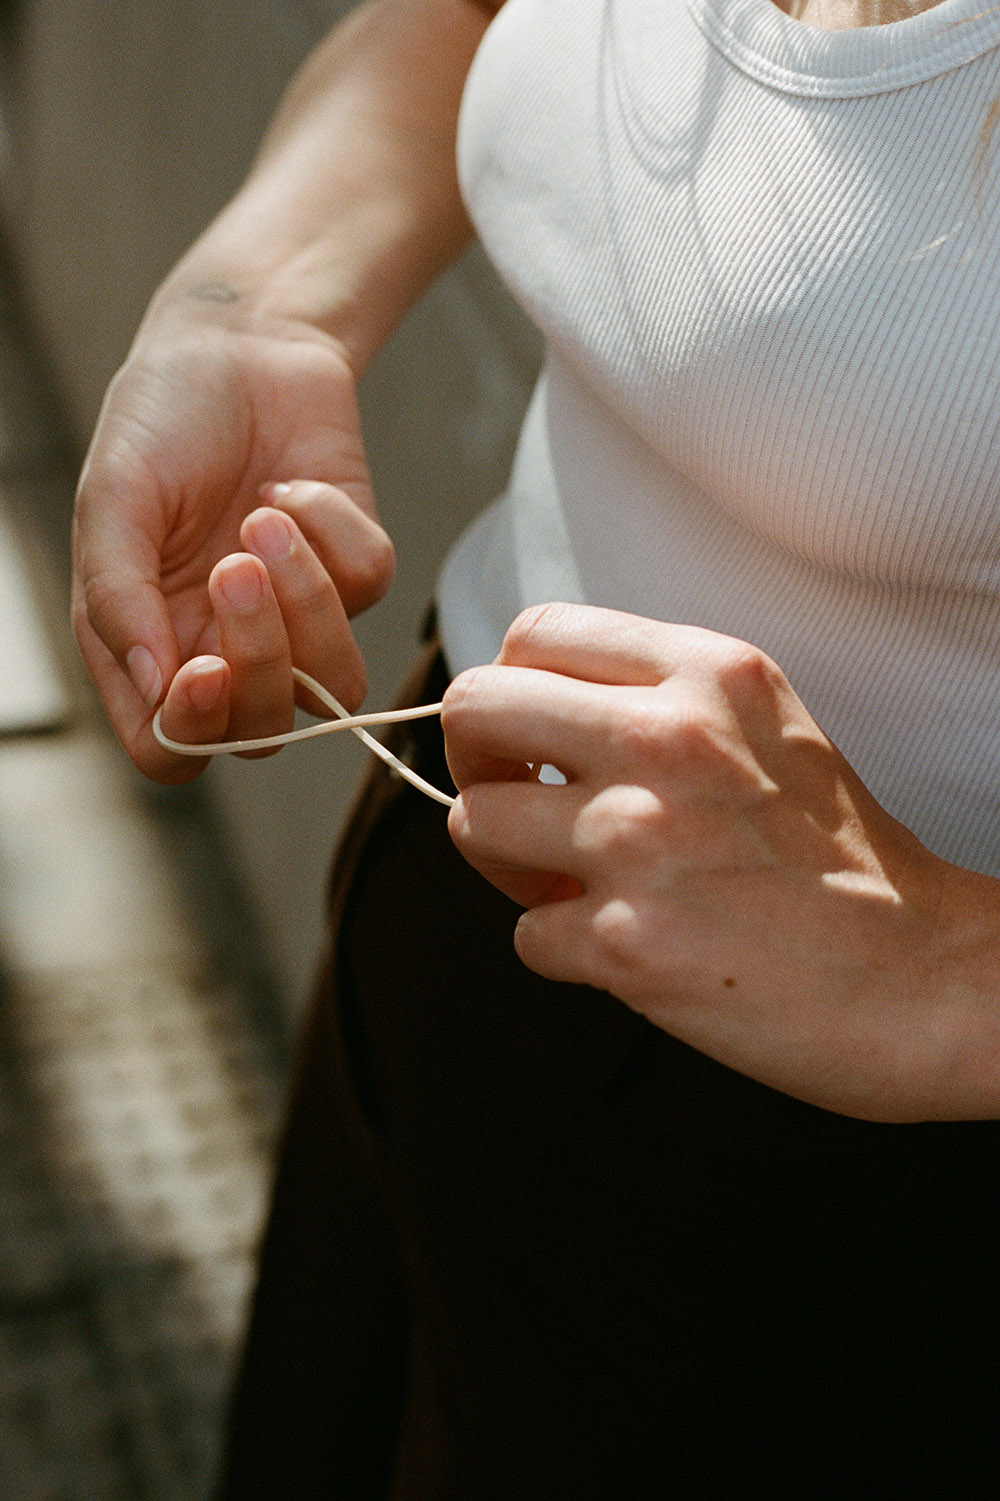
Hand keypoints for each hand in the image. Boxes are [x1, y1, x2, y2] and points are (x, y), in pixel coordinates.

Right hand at [73, 310, 393, 781]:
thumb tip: (154, 688)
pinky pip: (368, 588)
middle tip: (236, 567)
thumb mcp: (113, 498)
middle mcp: (225, 647)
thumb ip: (120, 597)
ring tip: (266, 518)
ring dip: (308, 603)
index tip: (204, 669)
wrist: (239, 343)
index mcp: (152, 645)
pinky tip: (291, 485)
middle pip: (261, 733)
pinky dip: (331, 529)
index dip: (192, 730)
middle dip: (260, 658)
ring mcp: (300, 618)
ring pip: (334, 683)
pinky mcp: (357, 573)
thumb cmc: (160, 421)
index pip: (171, 747)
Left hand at [443, 603, 999, 1120]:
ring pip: (473, 823)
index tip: (533, 744)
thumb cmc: (840, 854)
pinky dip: (561, 950)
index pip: (533, 632)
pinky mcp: (629, 942)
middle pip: (474, 707)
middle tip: (518, 806)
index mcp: (705, 673)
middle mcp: (667, 740)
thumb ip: (656, 697)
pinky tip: (621, 952)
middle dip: (475, 764)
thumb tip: (533, 716)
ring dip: (507, 865)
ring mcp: (641, 840)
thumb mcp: (766, 724)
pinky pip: (524, 935)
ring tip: (570, 886)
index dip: (510, 691)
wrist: (924, 974)